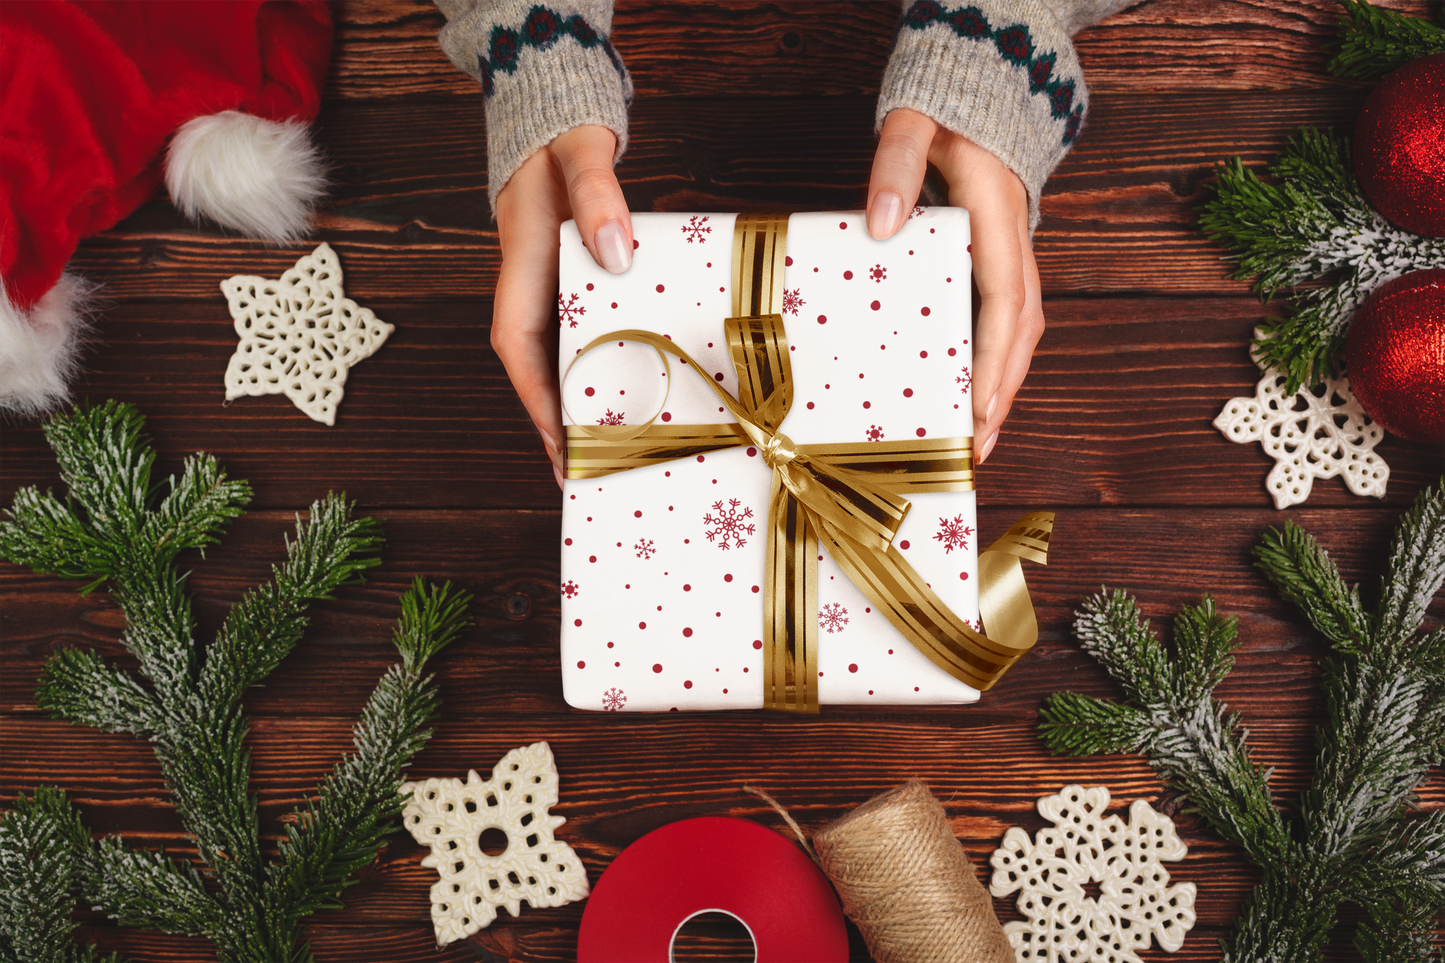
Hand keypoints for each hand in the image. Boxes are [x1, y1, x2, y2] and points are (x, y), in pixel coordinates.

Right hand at [492, 125, 632, 488]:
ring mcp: (549, 295)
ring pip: (559, 363)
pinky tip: (624, 401)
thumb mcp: (581, 157)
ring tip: (607, 458)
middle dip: (559, 426)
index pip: (518, 350)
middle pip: (539, 372)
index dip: (537, 402)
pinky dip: (597, 374)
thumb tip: (616, 254)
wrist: (555, 119)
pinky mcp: (571, 292)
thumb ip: (598, 196)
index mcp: (522, 271)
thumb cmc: (563, 142)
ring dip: (577, 408)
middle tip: (587, 477)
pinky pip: (581, 341)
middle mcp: (529, 292)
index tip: (559, 445)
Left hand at [866, 108, 1043, 463]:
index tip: (979, 406)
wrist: (980, 95)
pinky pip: (1004, 324)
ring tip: (977, 442)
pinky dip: (995, 365)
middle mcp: (1016, 248)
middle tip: (977, 449)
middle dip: (1002, 394)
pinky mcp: (1001, 265)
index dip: (994, 360)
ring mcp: (1013, 259)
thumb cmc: (947, 114)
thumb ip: (896, 163)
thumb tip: (882, 223)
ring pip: (1019, 335)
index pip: (1004, 302)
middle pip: (1020, 333)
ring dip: (1002, 389)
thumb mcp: (915, 125)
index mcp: (999, 220)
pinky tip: (973, 399)